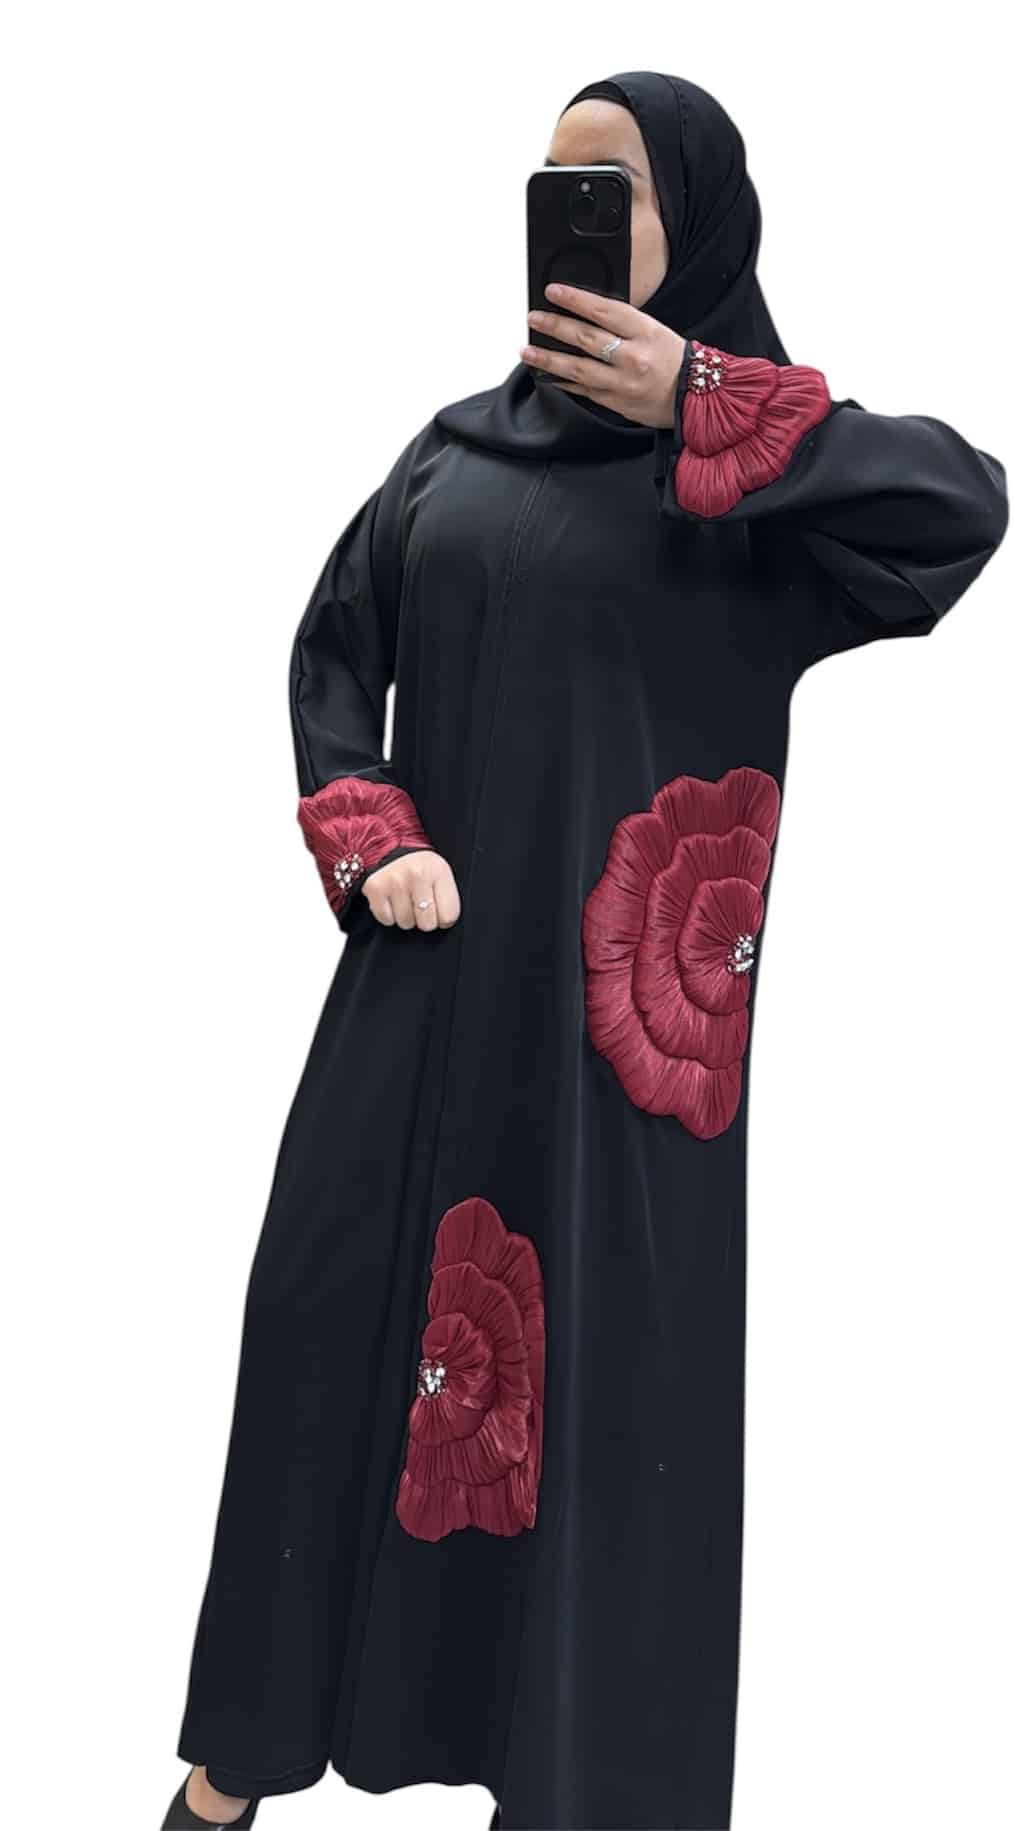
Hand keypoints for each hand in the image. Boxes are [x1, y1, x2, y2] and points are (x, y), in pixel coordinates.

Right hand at [363, 849, 460, 930]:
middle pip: (427, 924)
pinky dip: (389, 916)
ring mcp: (394, 881)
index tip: (438, 909)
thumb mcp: (442, 877)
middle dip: (424, 920)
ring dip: (406, 917)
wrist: (390, 850)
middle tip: (420, 904)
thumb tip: (444, 924)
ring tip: (405, 900)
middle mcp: (417, 874)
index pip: (448, 917)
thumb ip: (448, 900)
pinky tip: (392, 901)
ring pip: (406, 923)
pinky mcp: (375, 888)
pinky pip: (386, 920)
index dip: (443, 919)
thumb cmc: (421, 870)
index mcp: (439, 871)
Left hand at [521, 283, 686, 429]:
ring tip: (528, 350)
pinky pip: (583, 391)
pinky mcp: (616, 403)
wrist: (696, 398)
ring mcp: (623, 383)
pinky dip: (562, 382)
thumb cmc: (675, 361)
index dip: (576, 299)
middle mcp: (633, 358)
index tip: (553, 291)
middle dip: (555, 326)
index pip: (604, 310)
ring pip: (578, 368)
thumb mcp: (654, 331)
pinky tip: (546, 375)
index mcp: (645, 332)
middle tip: (533, 318)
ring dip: (549, 359)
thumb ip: (623, 324)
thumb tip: (586, 314)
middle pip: (586, 338)